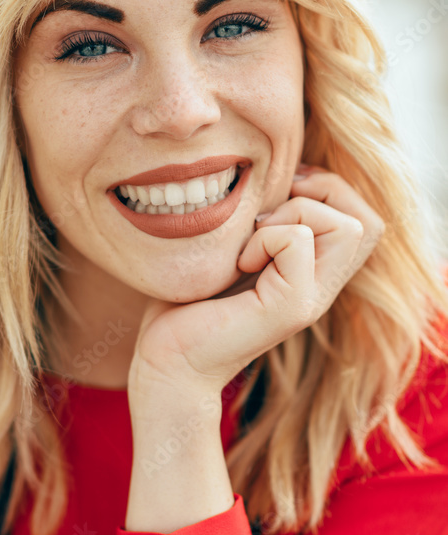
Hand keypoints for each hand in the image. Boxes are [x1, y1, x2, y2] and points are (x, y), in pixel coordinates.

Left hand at [127, 165, 385, 404]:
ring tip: (252, 240)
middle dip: (323, 193)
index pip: (364, 220)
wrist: (165, 362)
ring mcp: (310, 301)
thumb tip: (276, 173)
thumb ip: (260, 221)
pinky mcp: (290, 309)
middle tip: (269, 212)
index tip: (278, 193)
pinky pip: (299, 241)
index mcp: (311, 274)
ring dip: (295, 214)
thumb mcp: (229, 248)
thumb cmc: (184, 305)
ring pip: (349, 226)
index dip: (329, 190)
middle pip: (368, 222)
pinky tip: (237, 263)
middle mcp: (319, 289)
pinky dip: (266, 237)